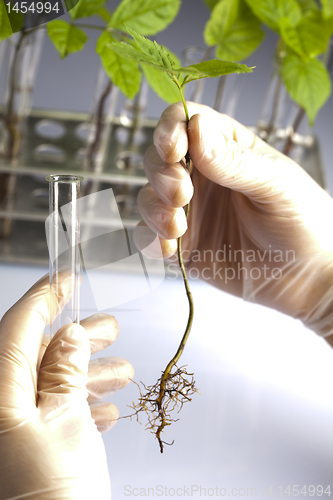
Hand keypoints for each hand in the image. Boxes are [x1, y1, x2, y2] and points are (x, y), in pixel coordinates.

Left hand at [0, 274, 133, 498]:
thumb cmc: (56, 496)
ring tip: (124, 371)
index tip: (67, 278)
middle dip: (75, 339)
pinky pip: (50, 417)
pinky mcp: (28, 456)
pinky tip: (107, 412)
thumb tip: (68, 333)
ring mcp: (13, 435)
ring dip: (85, 376)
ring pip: (47, 388)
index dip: (43, 298)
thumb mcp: (65, 423)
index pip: (15, 328)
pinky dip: (79, 408)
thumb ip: (63, 372)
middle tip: (111, 327)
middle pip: (34, 357)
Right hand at [138, 102, 332, 341]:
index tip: (174, 150)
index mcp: (227, 149)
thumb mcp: (276, 184)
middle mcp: (202, 176)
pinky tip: (169, 249)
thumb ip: (235, 161)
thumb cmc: (304, 221)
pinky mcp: (184, 245)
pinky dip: (151, 241)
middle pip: (158, 159)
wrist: (307, 278)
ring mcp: (190, 211)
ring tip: (177, 227)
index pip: (185, 122)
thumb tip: (195, 128)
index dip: (170, 130)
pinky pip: (150, 237)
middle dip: (162, 175)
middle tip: (182, 194)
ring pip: (148, 198)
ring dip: (153, 209)